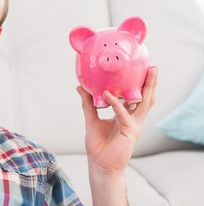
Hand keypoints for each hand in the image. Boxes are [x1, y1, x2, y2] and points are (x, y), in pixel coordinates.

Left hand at [77, 66, 157, 204]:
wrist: (100, 165)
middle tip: (152, 68)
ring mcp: (133, 126)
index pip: (136, 97)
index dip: (140, 85)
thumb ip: (88, 104)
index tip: (140, 70)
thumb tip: (80, 87)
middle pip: (145, 98)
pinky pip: (123, 114)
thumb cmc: (98, 146)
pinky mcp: (129, 132)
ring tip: (147, 74)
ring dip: (146, 88)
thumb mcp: (91, 119)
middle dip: (150, 83)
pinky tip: (109, 94)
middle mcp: (133, 120)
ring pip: (143, 104)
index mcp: (126, 117)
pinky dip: (116, 103)